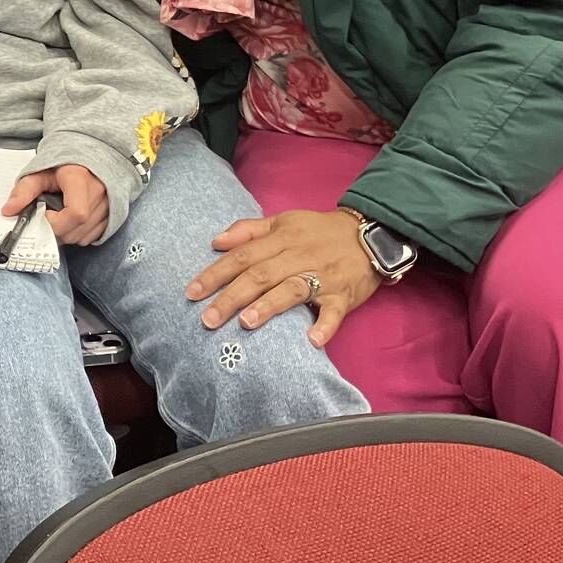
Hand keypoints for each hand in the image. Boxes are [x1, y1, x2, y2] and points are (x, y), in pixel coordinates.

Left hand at [1, 164, 108, 245]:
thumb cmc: (63, 164)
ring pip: (83, 237)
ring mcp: (108, 205)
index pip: (76, 213)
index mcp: (80, 179)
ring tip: (58, 217)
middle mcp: (99, 192)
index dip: (57, 223)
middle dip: (56, 231)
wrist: (88, 155)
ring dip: (66, 234)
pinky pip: (92, 237)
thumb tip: (8, 211)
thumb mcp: (40, 172)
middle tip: (46, 219)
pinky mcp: (112, 215)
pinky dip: (77, 234)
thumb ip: (23, 190)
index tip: (45, 216)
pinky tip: (70, 221)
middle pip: (77, 229)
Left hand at [186, 207, 379, 346]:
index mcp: (281, 238)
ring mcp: (323, 275)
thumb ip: (248, 230)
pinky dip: (324, 325)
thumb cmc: (319, 231)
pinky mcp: (344, 295)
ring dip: (269, 306)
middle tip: (208, 318)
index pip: (242, 256)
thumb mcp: (283, 221)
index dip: (215, 273)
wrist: (371, 233)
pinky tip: (312, 340)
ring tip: (247, 323)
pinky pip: (334, 311)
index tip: (192, 292)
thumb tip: (215, 241)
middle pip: (261, 275)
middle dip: (231, 297)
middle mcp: (298, 256)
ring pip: (292, 289)